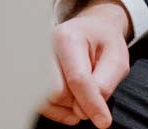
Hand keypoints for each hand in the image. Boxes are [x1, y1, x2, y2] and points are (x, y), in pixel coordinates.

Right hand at [40, 0, 132, 127]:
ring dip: (69, 108)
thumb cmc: (104, 42)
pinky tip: (74, 108)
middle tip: (95, 100)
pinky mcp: (30, 79)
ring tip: (86, 99)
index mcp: (69, 39)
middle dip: (79, 103)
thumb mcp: (117, 57)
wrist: (91, 29)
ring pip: (46, 102)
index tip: (103, 122)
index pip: (77, 77)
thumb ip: (105, 83)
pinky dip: (59, 112)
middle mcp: (44, 51)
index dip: (91, 102)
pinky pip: (40, 105)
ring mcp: (32, 65)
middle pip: (57, 92)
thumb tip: (84, 110)